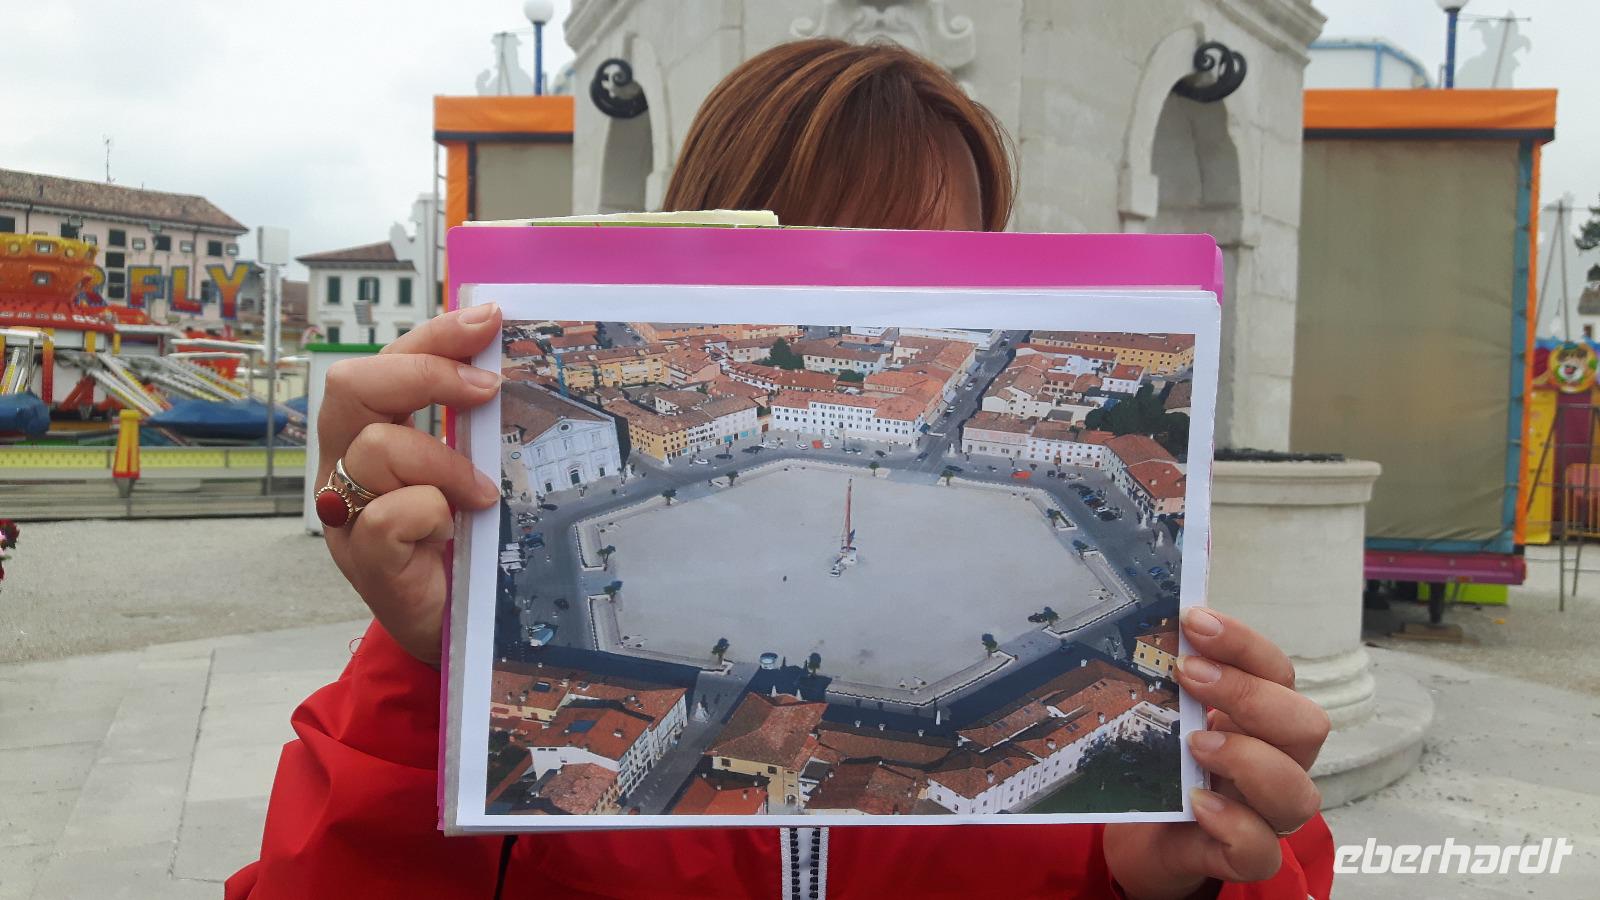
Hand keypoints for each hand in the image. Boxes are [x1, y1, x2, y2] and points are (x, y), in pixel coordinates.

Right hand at [317, 305, 504, 664]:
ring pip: (374, 447)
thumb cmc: (457, 547)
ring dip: (442, 462)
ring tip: (482, 494)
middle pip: (351, 386)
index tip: (488, 320)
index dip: (432, 336)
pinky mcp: (364, 562)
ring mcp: (347, 516)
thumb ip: (466, 427)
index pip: (384, 363)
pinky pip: (387, 515)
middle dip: (425, 374)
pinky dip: (429, 513)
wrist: (450, 631)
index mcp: (368, 436)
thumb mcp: (463, 473)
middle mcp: (345, 469)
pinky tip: (451, 532)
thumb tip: (504, 363)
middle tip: (485, 390)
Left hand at [1104, 607, 1331, 899]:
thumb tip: (1149, 623)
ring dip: (1249, 759)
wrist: (1140, 836)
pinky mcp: (1241, 856)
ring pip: (1299, 792)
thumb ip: (1168, 680)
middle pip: (1306, 724)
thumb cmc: (1162, 766)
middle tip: (1190, 675)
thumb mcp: (1165, 717)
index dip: (1243, 643)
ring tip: (1196, 744)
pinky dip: (1235, 824)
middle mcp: (1275, 762)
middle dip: (1250, 694)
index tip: (1194, 620)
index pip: (1275, 672)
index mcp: (1260, 718)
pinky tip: (1198, 803)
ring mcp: (1263, 812)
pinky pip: (1260, 850)